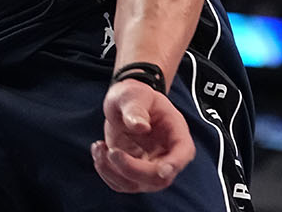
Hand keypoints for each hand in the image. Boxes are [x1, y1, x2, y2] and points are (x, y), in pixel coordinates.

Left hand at [90, 78, 194, 193]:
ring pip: (137, 185)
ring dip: (113, 172)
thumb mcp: (134, 94)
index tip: (161, 170)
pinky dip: (105, 171)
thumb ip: (136, 108)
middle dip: (132, 170)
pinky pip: (121, 184)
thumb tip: (140, 126)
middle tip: (111, 152)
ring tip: (99, 147)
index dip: (174, 164)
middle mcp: (166, 155)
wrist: (124, 103)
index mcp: (176, 133)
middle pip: (158, 178)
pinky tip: (98, 149)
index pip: (183, 153)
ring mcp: (150, 167)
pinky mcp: (132, 172)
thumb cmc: (134, 96)